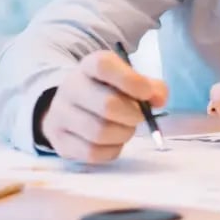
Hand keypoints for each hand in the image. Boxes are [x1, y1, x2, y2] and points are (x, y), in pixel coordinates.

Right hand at [40, 49, 168, 162]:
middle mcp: (70, 87)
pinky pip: (92, 153)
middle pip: (107, 105)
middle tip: (141, 117)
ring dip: (124, 134)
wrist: (74, 107)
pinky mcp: (60, 141)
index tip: (147, 94)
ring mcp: (60, 115)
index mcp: (89, 66)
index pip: (104, 66)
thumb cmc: (110, 90)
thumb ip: (151, 86)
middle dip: (133, 115)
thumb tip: (159, 100)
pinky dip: (113, 150)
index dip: (130, 81)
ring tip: (127, 128)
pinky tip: (115, 141)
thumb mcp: (130, 80)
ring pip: (100, 132)